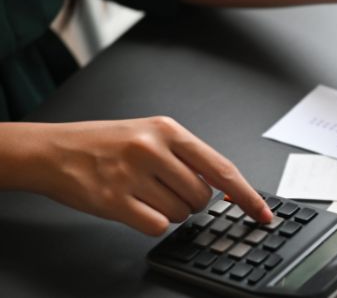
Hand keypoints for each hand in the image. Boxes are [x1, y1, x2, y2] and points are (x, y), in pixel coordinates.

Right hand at [27, 117, 271, 235]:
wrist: (53, 150)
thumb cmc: (105, 143)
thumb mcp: (150, 133)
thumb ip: (187, 156)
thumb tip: (224, 186)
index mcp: (169, 130)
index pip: (222, 168)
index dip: (247, 195)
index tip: (263, 213)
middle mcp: (153, 148)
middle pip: (202, 196)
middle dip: (190, 201)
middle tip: (163, 187)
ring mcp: (133, 174)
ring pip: (180, 214)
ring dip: (168, 212)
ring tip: (143, 191)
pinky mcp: (114, 200)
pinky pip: (156, 226)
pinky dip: (150, 222)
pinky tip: (132, 205)